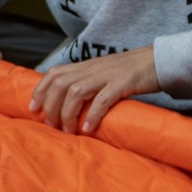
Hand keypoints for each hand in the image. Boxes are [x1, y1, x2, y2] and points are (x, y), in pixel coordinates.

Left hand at [29, 47, 158, 134]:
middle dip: (51, 107)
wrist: (158, 61)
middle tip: (52, 126)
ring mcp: (107, 74)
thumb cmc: (129, 72)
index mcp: (86, 66)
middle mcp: (93, 68)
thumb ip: (86, 83)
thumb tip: (67, 104)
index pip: (54, 73)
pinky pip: (103, 99)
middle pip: (61, 84)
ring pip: (76, 91)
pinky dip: (93, 114)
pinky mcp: (123, 82)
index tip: (33, 108)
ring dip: (68, 113)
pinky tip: (88, 128)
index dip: (40, 90)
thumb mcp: (102, 73)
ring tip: (68, 131)